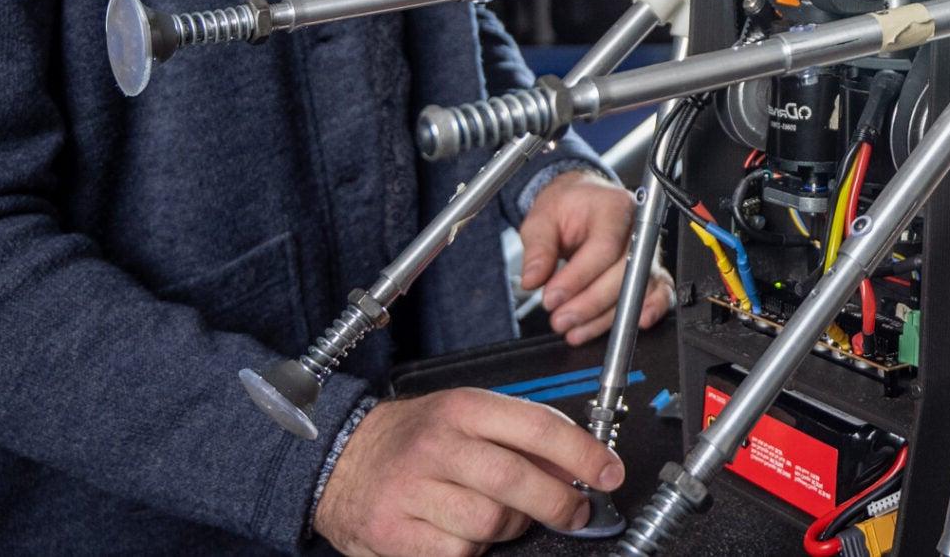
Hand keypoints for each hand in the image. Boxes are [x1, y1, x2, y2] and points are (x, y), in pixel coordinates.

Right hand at [312, 387, 622, 556]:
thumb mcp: (466, 417)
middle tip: (575, 511)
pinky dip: (472, 550)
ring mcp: (412, 490)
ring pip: (491, 522)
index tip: (608, 473)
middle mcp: (438, 445)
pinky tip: (465, 534)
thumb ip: (519, 434)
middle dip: (559, 502)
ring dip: (511, 528)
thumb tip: (579, 461)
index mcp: (463, 408)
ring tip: (504, 518)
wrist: (340, 459)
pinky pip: (457, 552)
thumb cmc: (413, 439)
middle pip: (517, 481)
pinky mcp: (393, 532)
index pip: (538, 427)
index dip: (583, 453)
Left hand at [517, 169, 672, 346]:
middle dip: (589, 303)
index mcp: (613, 207)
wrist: (584, 201)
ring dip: (605, 317)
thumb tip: (533, 279)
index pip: (603, 247)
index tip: (551, 298)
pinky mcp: (650, 269)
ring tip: (573, 329)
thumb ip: (537, 248)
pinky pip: (659, 292)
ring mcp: (648, 250)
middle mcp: (637, 228)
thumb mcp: (541, 219)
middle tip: (559, 319)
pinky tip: (631, 325)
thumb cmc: (569, 206)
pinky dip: (650, 310)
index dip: (578, 277)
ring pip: (637, 289)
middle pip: (624, 272)